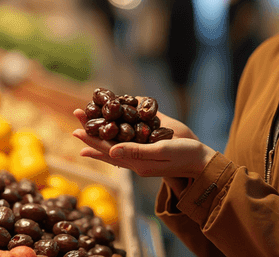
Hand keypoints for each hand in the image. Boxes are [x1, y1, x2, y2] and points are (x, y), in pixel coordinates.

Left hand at [72, 109, 214, 178]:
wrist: (202, 160)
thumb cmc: (184, 156)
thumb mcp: (160, 152)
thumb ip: (137, 151)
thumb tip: (112, 150)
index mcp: (136, 163)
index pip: (108, 151)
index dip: (92, 140)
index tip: (76, 130)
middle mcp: (135, 158)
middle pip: (107, 144)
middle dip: (91, 130)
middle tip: (76, 114)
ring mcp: (141, 151)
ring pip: (115, 140)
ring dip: (100, 128)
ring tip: (85, 119)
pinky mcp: (149, 143)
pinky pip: (128, 137)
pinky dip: (116, 128)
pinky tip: (110, 122)